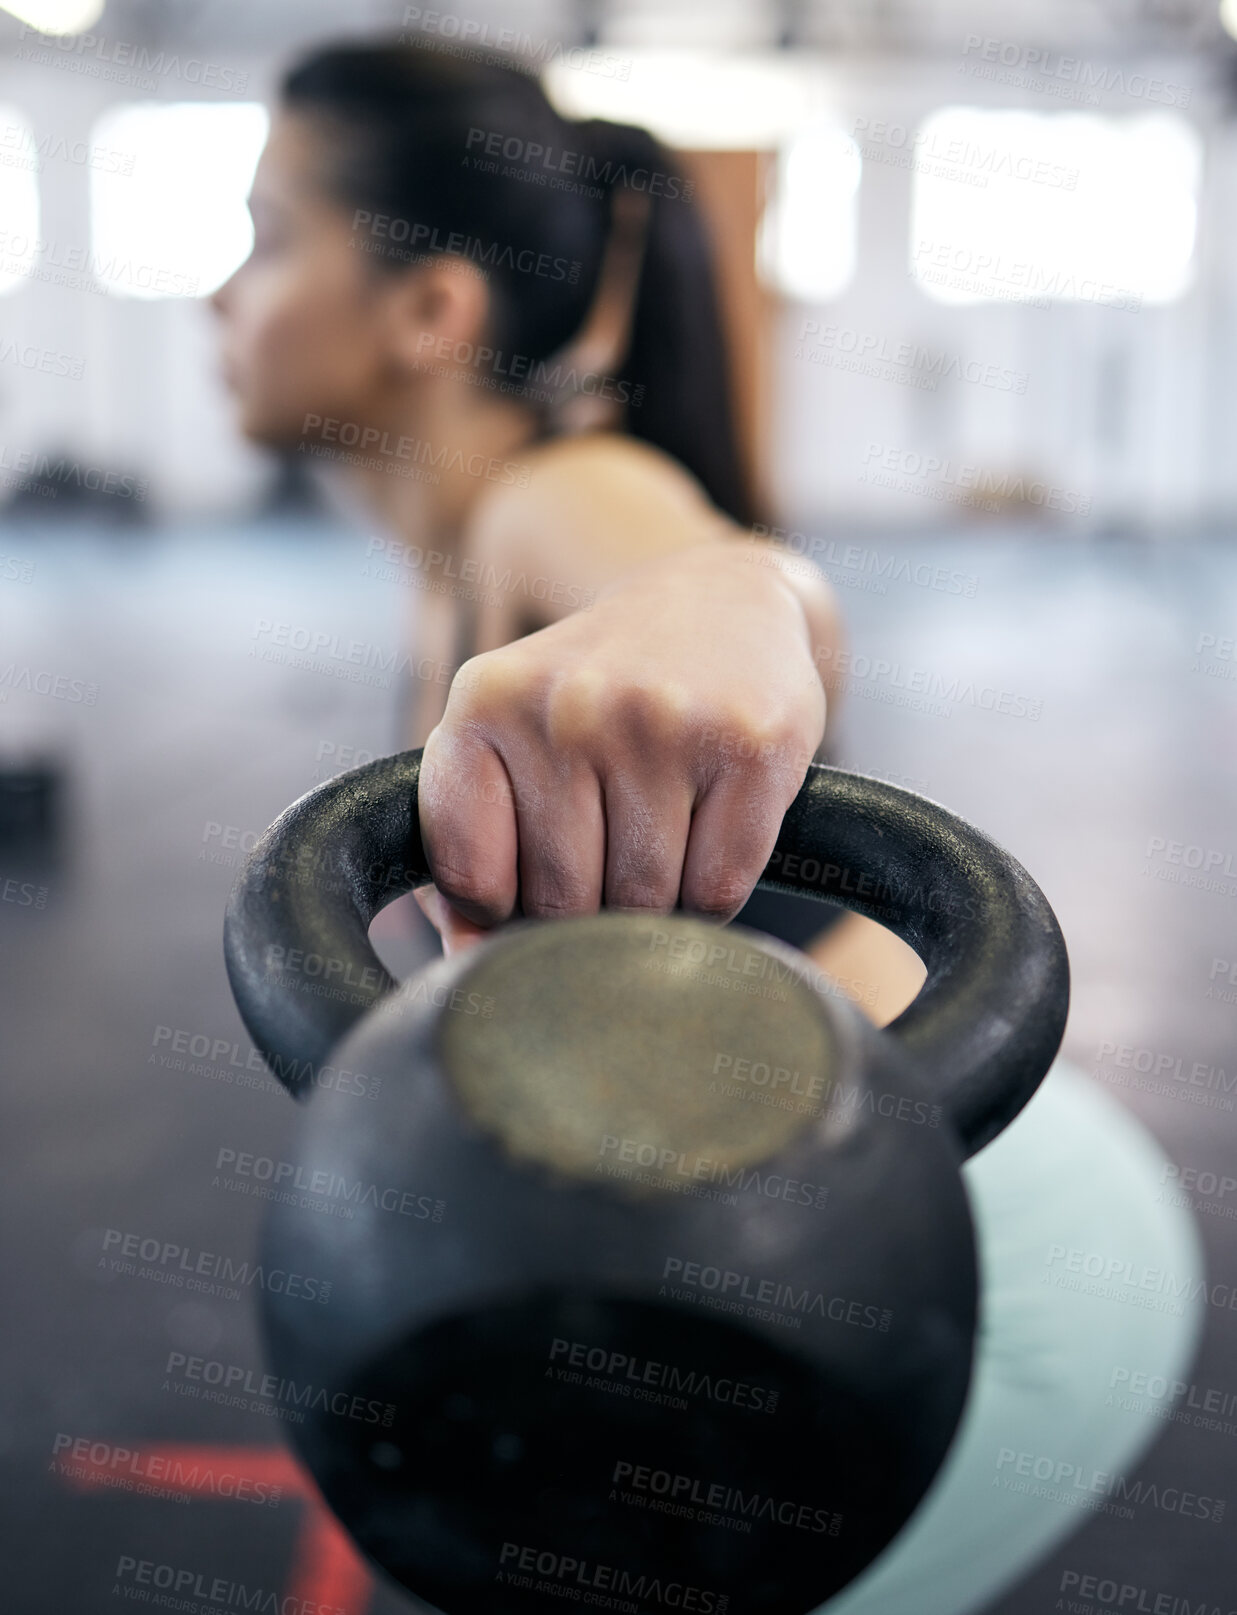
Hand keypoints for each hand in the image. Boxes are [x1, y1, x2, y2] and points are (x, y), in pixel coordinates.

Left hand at [414, 540, 828, 941]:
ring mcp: (663, 721)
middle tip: (612, 852)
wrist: (722, 601)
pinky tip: (711, 833)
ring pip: (646, 902)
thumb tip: (471, 961)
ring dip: (657, 905)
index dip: (503, 910)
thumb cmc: (602, 700)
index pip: (474, 881)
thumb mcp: (512, 737)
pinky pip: (719, 890)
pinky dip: (715, 893)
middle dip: (589, 910)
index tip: (527, 880)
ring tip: (662, 836)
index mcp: (486, 702)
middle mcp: (569, 704)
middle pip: (564, 900)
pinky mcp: (752, 744)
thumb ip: (471, 847)